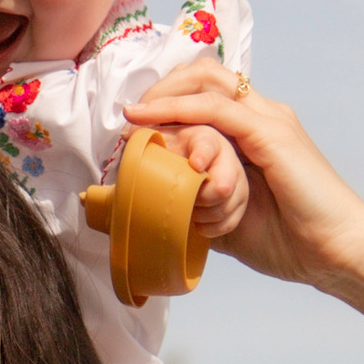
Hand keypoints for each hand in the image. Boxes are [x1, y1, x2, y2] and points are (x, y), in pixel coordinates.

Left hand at [122, 72, 363, 295]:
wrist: (339, 254)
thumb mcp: (231, 218)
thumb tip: (162, 208)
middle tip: (131, 115)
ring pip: (207, 82)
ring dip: (163, 94)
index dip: (169, 96)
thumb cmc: (292, 242)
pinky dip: (177, 109)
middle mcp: (266, 114)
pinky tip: (148, 120)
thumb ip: (202, 202)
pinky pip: (215, 108)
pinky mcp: (271, 134)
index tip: (134, 122)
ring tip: (133, 116)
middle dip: (161, 86)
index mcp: (260, 129)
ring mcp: (270, 120)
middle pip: (205, 73)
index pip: (209, 90)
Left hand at [150, 118, 250, 243]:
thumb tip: (124, 136)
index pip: (208, 145)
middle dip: (199, 199)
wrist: (186, 166)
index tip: (195, 164)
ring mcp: (237, 180)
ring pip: (224, 208)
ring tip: (186, 208)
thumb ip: (139, 137)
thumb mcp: (155, 142)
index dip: (203, 154)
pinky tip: (196, 220)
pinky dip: (209, 227)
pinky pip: (228, 223)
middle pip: (222, 186)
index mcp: (204, 138)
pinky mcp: (240, 202)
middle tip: (181, 199)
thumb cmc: (171, 153)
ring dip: (201, 215)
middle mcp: (226, 157)